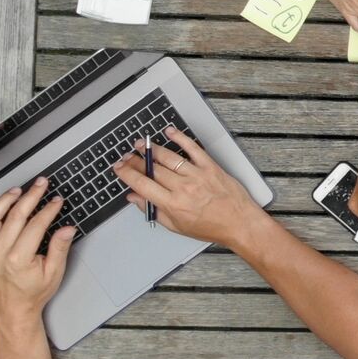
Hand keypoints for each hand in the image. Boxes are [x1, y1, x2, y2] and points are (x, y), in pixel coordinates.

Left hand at [0, 177, 74, 327]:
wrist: (12, 309)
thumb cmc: (33, 293)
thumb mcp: (54, 273)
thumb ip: (60, 249)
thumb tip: (67, 229)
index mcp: (18, 259)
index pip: (35, 225)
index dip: (48, 209)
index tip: (57, 200)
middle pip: (14, 216)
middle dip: (30, 196)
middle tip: (41, 184)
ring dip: (5, 199)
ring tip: (18, 190)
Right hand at [111, 126, 262, 245]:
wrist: (239, 223)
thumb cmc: (211, 227)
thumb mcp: (177, 226)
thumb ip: (153, 210)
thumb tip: (134, 198)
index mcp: (172, 204)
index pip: (142, 184)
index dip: (126, 174)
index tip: (119, 168)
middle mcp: (183, 188)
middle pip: (152, 169)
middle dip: (135, 160)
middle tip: (126, 156)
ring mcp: (197, 175)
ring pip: (168, 157)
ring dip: (151, 148)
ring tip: (141, 144)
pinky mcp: (210, 166)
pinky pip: (192, 148)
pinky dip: (180, 138)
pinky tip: (169, 132)